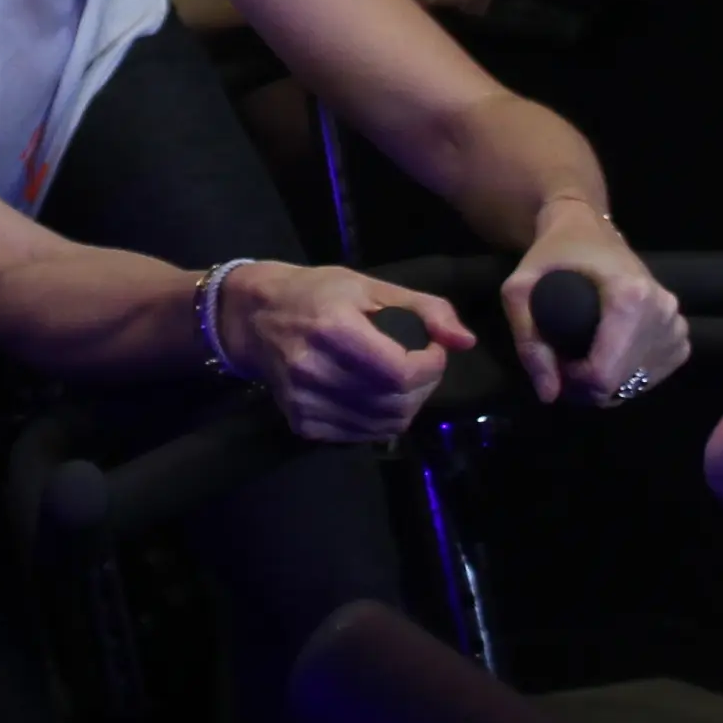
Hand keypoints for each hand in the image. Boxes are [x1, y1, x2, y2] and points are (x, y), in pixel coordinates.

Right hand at [227, 259, 472, 443]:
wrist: (256, 318)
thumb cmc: (318, 294)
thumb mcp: (372, 286)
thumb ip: (426, 310)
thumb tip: (466, 342)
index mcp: (334, 329)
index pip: (402, 371)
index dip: (432, 366)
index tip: (434, 349)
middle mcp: (315, 370)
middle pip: (396, 402)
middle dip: (424, 386)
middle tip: (421, 364)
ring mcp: (305, 401)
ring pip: (383, 424)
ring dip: (406, 405)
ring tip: (400, 378)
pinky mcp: (302, 423)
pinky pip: (361, 435)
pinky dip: (380, 420)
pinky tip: (375, 394)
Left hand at [502, 209, 686, 405]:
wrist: (589, 230)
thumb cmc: (554, 255)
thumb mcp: (520, 288)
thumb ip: (528, 343)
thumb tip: (549, 395)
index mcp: (632, 297)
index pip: (602, 375)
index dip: (570, 381)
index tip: (555, 358)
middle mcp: (663, 313)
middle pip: (617, 386)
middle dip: (583, 385)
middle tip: (564, 356)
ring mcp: (677, 327)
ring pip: (632, 386)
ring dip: (603, 384)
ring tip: (583, 351)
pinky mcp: (681, 338)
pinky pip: (648, 379)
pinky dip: (624, 376)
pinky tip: (607, 353)